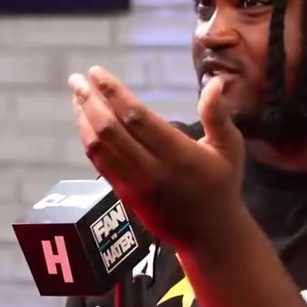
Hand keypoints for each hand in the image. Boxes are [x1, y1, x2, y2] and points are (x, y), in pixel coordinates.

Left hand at [68, 65, 245, 251]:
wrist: (210, 235)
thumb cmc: (222, 184)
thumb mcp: (230, 148)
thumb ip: (217, 115)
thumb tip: (214, 82)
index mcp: (178, 154)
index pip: (137, 118)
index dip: (113, 93)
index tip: (97, 72)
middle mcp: (152, 169)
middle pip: (111, 130)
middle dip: (90, 101)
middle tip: (76, 79)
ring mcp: (135, 185)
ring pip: (99, 148)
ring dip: (83, 119)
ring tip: (77, 95)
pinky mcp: (126, 196)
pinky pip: (99, 164)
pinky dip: (87, 140)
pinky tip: (83, 122)